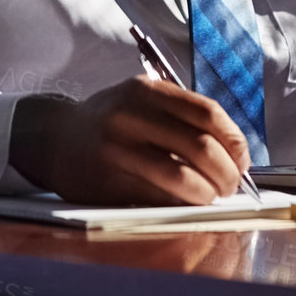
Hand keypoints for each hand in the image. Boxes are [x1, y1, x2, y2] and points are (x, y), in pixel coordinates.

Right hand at [7, 75, 248, 204]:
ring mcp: (117, 149)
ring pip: (182, 178)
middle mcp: (130, 115)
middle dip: (227, 174)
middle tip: (230, 187)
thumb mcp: (140, 101)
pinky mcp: (108, 182)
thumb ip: (180, 117)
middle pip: (200, 147)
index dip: (235, 141)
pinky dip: (181, 205)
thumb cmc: (109, 122)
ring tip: (210, 198)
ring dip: (207, 194)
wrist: (54, 139)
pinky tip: (184, 205)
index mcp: (145, 90)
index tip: (242, 160)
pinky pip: (158, 198)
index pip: (207, 113)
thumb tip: (233, 155)